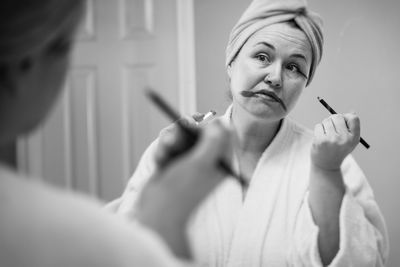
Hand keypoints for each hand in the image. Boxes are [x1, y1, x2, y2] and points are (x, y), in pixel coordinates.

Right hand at [136, 119, 232, 257]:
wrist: (158, 212)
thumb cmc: (182, 189)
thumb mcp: (201, 163)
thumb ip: (214, 141)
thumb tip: (219, 123)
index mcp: (221, 163)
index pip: (222, 134)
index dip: (208, 126)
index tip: (194, 126)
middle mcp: (207, 162)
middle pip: (199, 133)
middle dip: (183, 133)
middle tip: (173, 139)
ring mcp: (189, 163)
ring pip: (181, 139)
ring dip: (169, 142)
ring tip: (164, 155)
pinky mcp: (173, 165)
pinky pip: (169, 148)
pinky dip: (163, 152)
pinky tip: (160, 162)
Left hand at [311, 113, 359, 170]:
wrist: (327, 165)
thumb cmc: (338, 150)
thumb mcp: (349, 140)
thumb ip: (351, 127)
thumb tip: (352, 111)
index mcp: (354, 138)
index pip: (354, 118)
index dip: (346, 116)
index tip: (342, 121)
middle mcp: (344, 139)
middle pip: (337, 117)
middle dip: (333, 120)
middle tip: (332, 128)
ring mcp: (331, 140)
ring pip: (326, 120)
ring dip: (325, 124)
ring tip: (327, 134)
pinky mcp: (320, 141)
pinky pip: (318, 126)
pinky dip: (319, 129)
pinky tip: (321, 138)